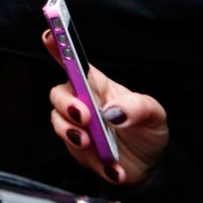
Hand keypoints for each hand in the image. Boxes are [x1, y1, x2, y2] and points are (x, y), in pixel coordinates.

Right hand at [43, 30, 168, 186]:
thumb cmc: (147, 131)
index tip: (49, 36)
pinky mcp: (77, 149)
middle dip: (66, 103)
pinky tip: (112, 167)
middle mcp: (82, 102)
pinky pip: (72, 151)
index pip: (74, 62)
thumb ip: (136, 108)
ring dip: (71, 132)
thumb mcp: (154, 114)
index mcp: (97, 85)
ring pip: (57, 121)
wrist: (149, 167)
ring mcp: (76, 126)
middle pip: (58, 94)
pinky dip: (93, 160)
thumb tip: (112, 112)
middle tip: (84, 116)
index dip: (59, 47)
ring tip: (92, 142)